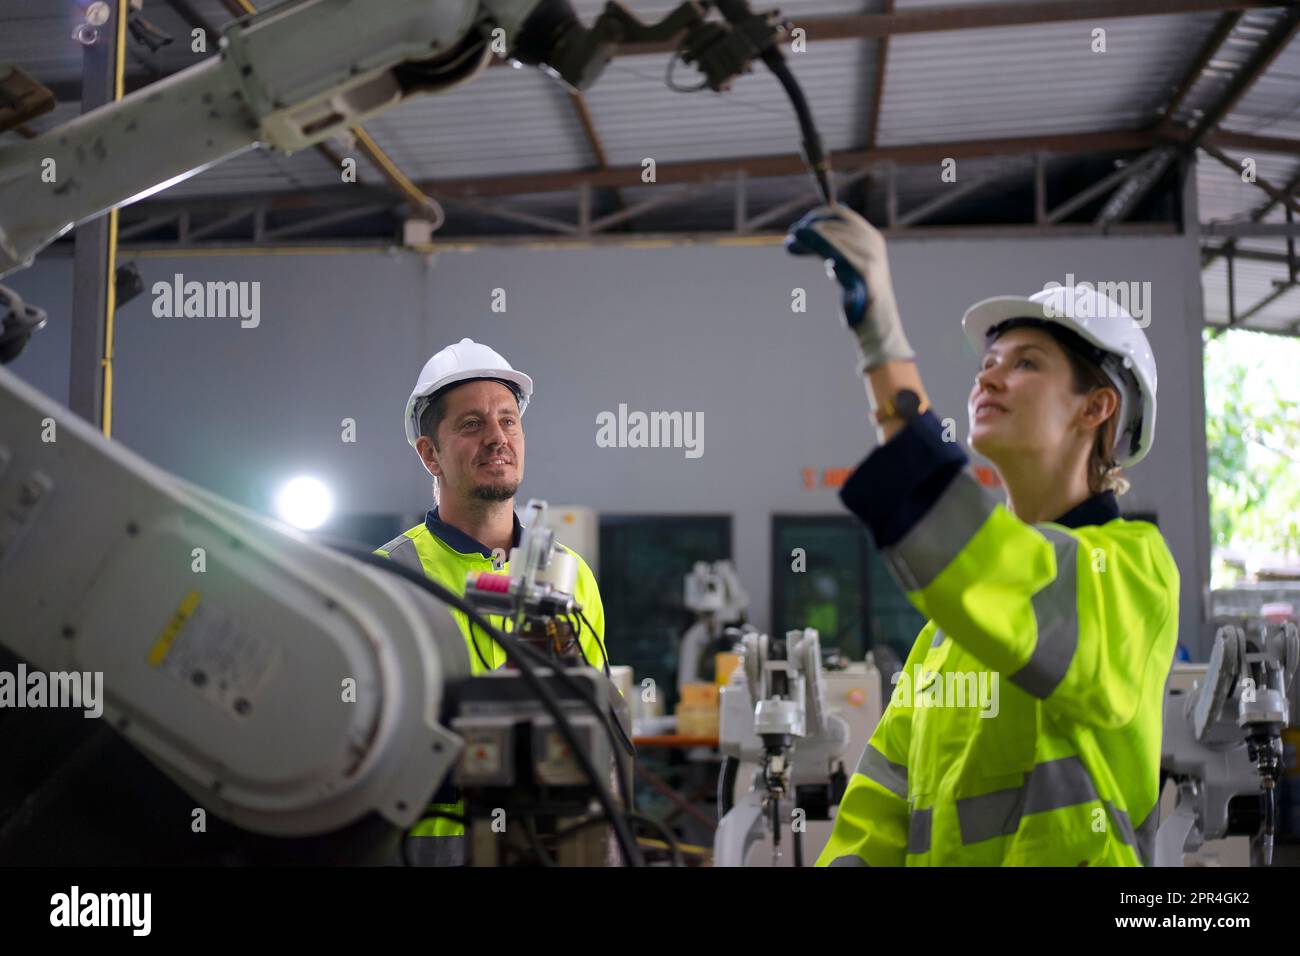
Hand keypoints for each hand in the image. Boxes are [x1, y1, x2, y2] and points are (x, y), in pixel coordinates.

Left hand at [786, 204, 913, 371]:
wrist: (877, 327)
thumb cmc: (860, 300)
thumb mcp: (848, 269)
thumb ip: (834, 250)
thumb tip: (804, 232)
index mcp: (872, 239)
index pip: (842, 214)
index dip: (818, 214)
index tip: (800, 225)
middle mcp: (873, 244)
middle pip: (834, 222)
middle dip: (810, 225)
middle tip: (791, 234)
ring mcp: (870, 256)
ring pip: (830, 233)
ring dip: (807, 235)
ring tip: (790, 242)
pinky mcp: (862, 270)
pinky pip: (832, 248)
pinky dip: (812, 243)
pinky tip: (796, 244)